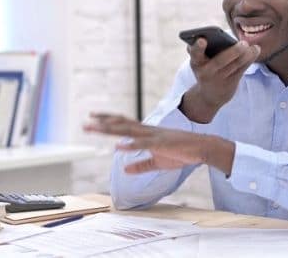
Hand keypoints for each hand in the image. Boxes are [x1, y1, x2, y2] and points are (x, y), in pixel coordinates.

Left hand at [84, 113, 234, 174]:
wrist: (202, 148)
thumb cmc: (181, 153)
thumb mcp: (157, 162)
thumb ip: (140, 165)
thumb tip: (124, 169)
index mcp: (146, 133)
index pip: (123, 123)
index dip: (107, 120)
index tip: (93, 117)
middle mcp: (147, 130)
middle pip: (120, 124)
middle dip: (102, 124)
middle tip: (85, 123)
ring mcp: (153, 136)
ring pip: (128, 130)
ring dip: (110, 130)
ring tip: (96, 128)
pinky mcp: (161, 144)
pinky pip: (143, 144)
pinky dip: (130, 145)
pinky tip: (118, 146)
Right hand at [182, 38, 259, 122]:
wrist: (209, 95)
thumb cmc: (205, 68)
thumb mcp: (199, 61)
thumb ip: (203, 49)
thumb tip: (212, 37)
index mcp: (196, 62)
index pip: (195, 53)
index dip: (198, 47)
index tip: (202, 39)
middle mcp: (206, 71)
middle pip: (220, 61)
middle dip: (233, 52)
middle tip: (244, 43)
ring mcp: (219, 78)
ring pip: (235, 65)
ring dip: (246, 56)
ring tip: (254, 47)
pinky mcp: (231, 82)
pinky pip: (242, 68)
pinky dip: (250, 58)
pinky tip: (256, 49)